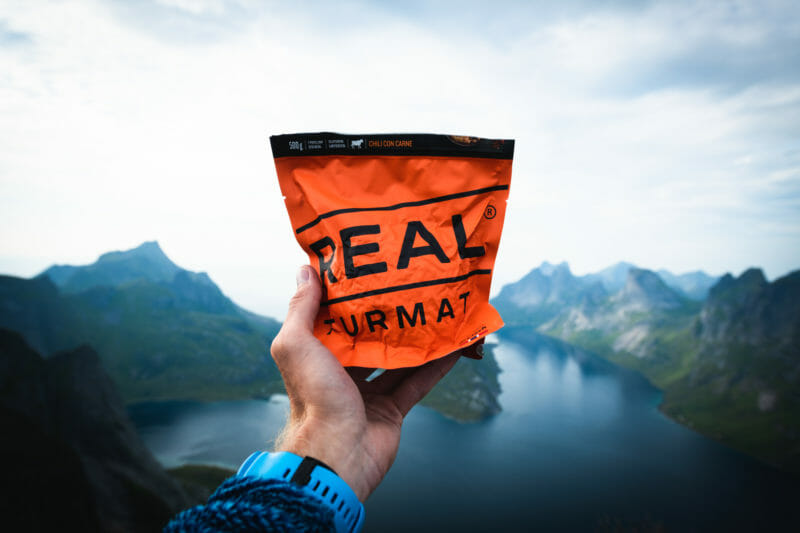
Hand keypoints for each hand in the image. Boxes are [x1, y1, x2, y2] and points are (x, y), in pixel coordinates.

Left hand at [270, 265, 460, 501]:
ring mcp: (368, 393)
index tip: (370, 272)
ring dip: (417, 338)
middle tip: (410, 287)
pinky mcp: (392, 410)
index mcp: (317, 356)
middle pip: (370, 338)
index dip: (350, 297)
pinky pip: (418, 382)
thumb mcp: (297, 345)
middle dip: (389, 316)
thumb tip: (306, 269)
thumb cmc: (313, 398)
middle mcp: (341, 373)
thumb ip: (301, 309)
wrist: (337, 454)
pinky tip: (453, 346)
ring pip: (398, 359)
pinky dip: (436, 365)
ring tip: (438, 311)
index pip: (334, 320)